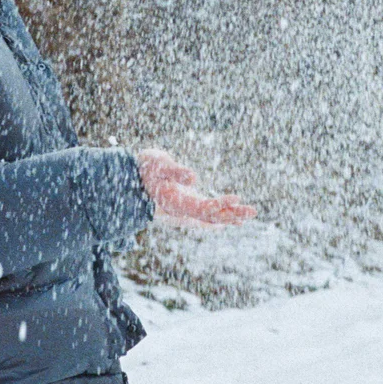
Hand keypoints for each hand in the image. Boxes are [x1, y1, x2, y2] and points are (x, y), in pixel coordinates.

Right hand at [136, 148, 256, 227]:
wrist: (128, 178)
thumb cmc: (145, 167)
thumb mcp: (158, 164)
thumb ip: (174, 171)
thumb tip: (194, 178)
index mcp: (175, 203)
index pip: (201, 208)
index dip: (219, 205)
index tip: (237, 198)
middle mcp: (180, 212)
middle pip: (210, 217)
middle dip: (232, 214)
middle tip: (253, 211)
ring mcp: (183, 211)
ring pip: (209, 218)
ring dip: (230, 216)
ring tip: (249, 213)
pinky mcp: (185, 206)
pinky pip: (205, 216)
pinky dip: (219, 216)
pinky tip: (231, 219)